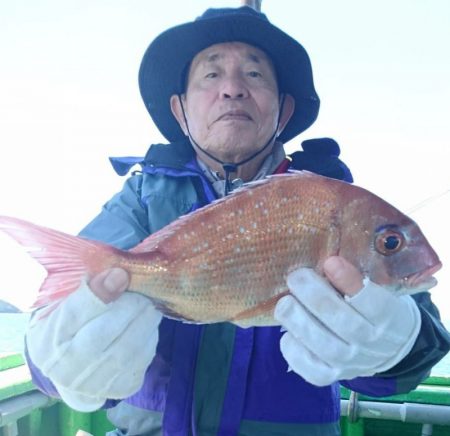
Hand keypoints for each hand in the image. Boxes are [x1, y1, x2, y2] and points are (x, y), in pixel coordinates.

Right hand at [26, 268, 161, 410]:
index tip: (121, 274)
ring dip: (145, 321)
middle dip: (129, 307)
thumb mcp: (67, 304)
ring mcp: (93, 383)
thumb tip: (120, 273)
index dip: (99, 293)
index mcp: (46, 339)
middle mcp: (65, 368)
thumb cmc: (70, 326)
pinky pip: (142, 359)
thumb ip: (88, 288)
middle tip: (142, 291)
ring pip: (127, 349)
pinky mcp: (121, 388)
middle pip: (102, 334)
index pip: (73, 314)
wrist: (74, 369)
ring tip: (149, 305)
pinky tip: (148, 323)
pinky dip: (150, 336)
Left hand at [274, 257, 420, 385]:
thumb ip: (355, 277)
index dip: (350, 281)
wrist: (389, 346)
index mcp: (389, 317)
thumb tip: (324, 259)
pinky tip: (286, 333)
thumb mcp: (377, 288)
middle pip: (345, 323)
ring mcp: (353, 363)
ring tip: (284, 303)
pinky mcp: (333, 376)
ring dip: (300, 323)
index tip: (330, 262)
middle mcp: (373, 344)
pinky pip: (312, 370)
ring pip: (326, 347)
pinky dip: (296, 352)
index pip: (373, 302)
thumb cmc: (375, 306)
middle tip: (296, 277)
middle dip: (316, 297)